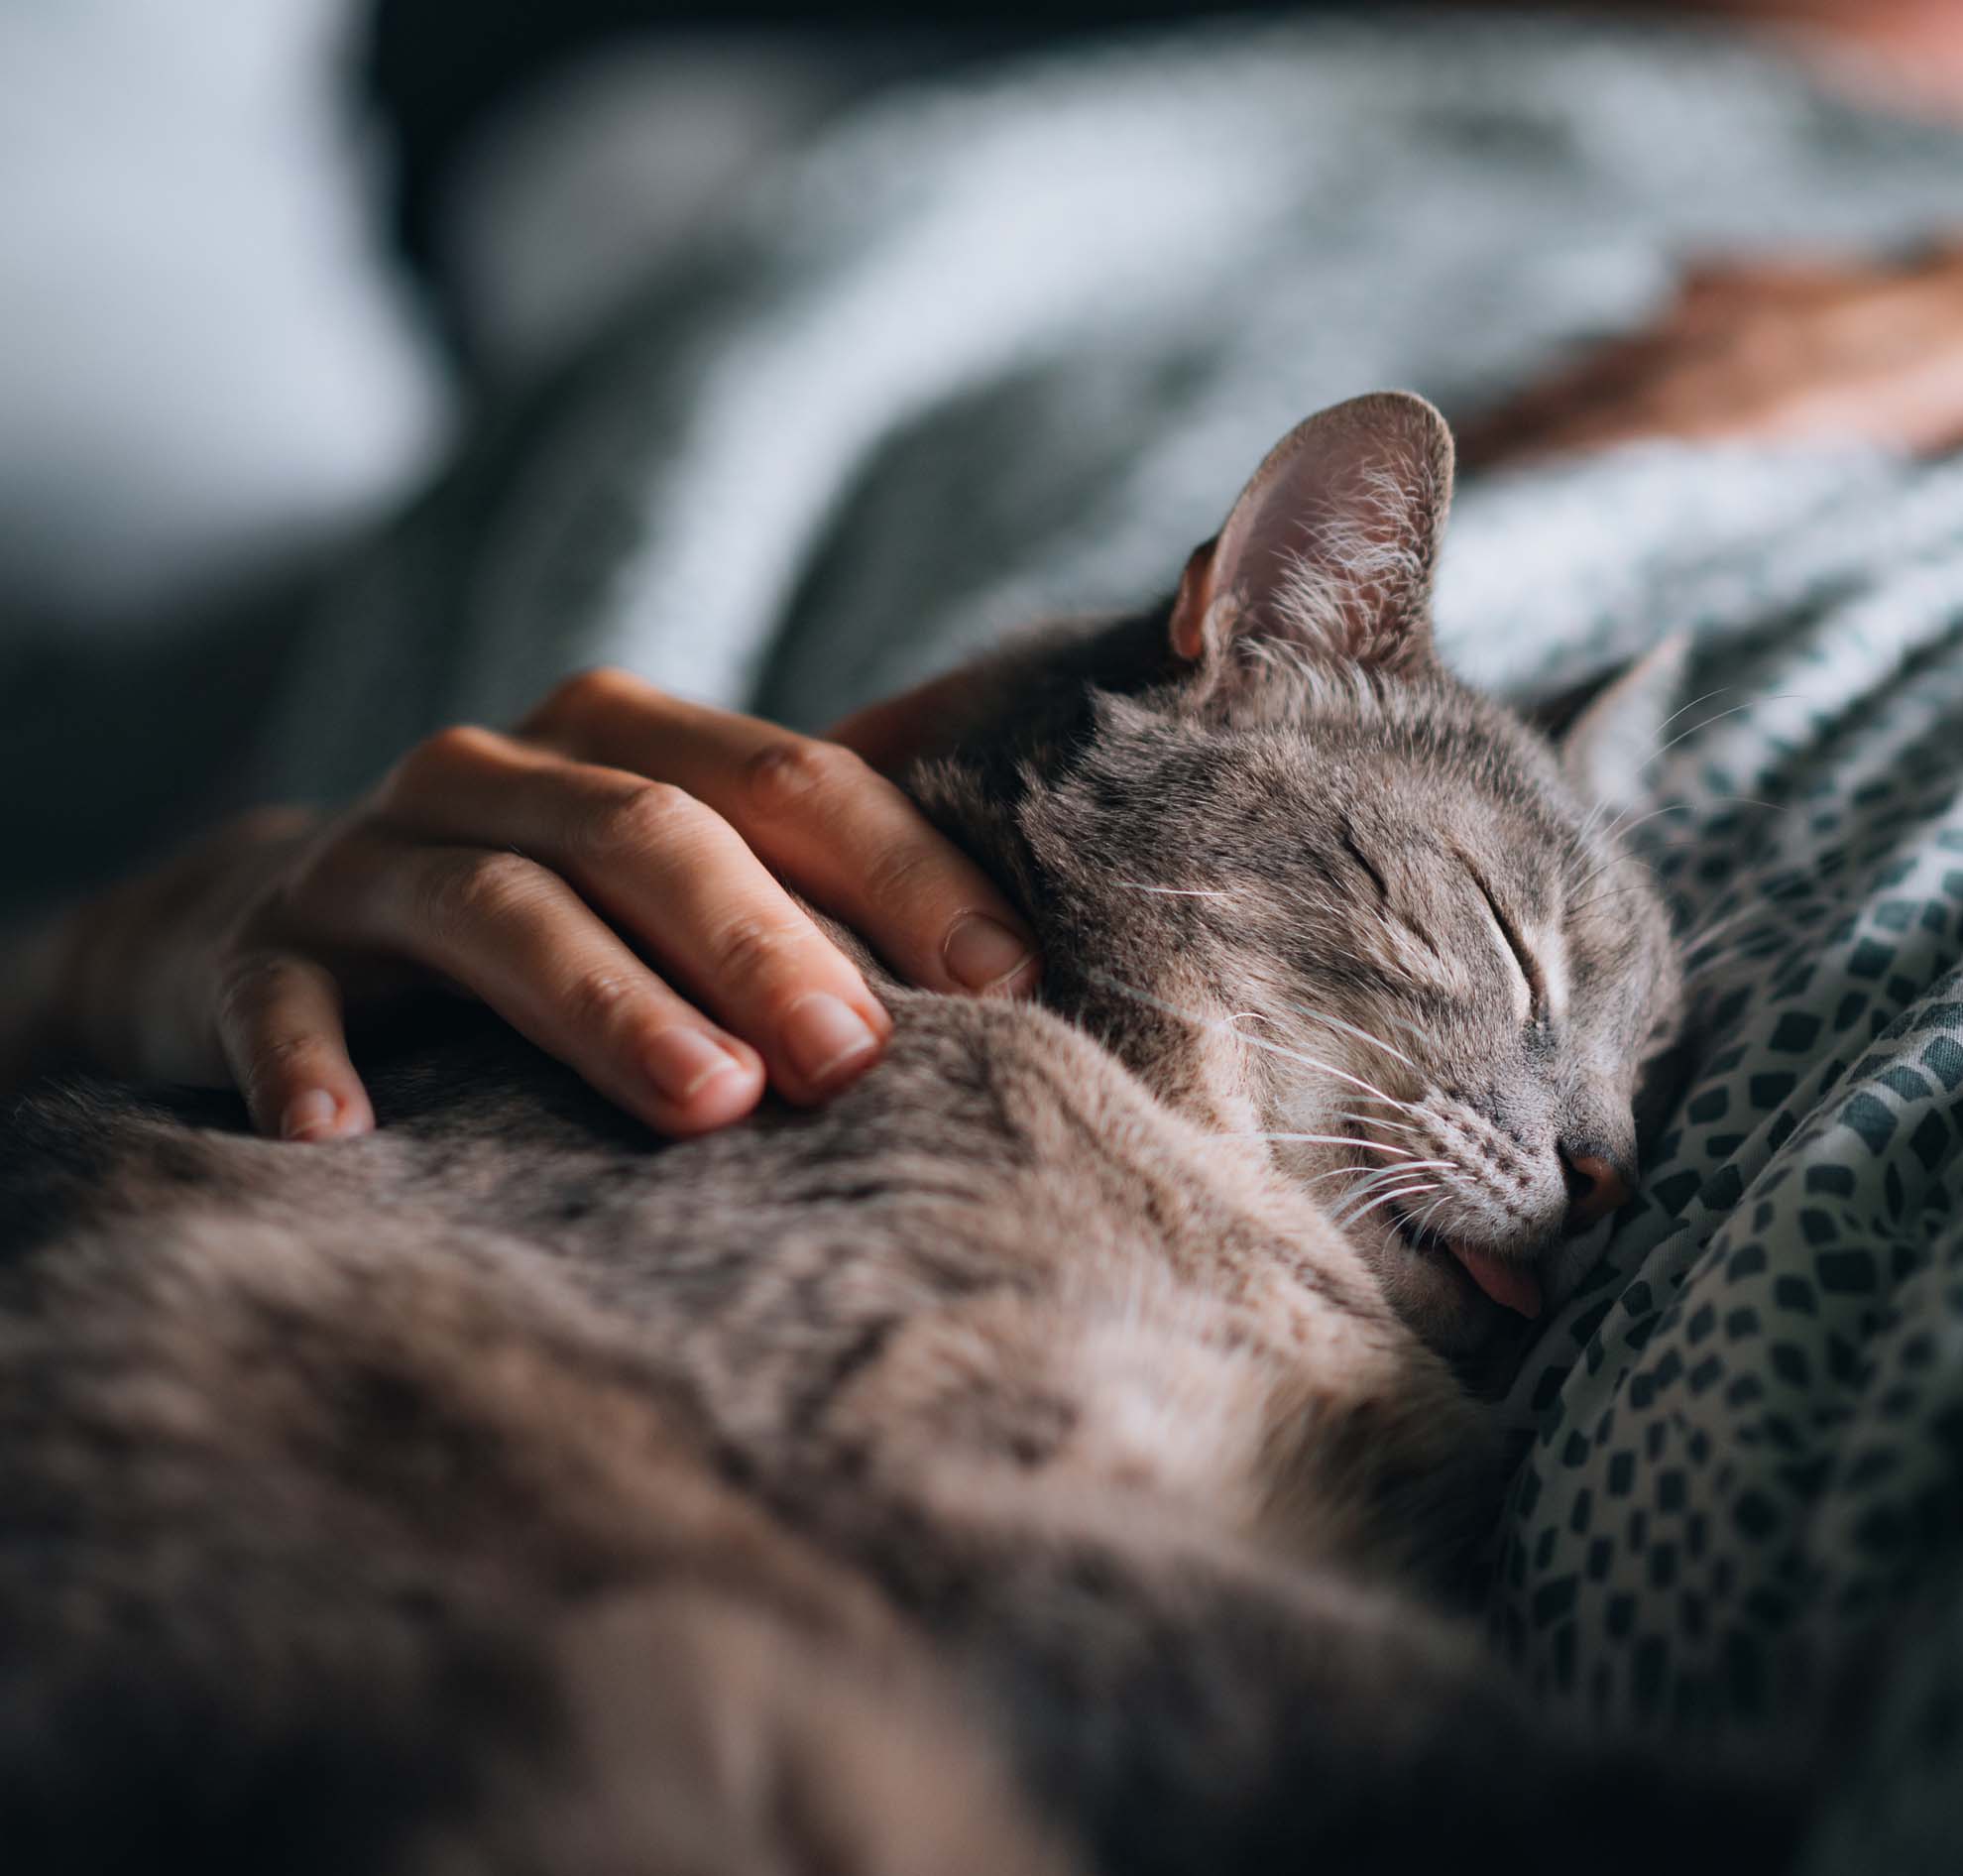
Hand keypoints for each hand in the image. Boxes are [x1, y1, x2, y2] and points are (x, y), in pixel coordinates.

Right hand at [12, 668, 1037, 1141]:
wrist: (277, 938)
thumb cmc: (556, 925)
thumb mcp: (687, 879)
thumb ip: (828, 882)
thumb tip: (1038, 954)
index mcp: (628, 736)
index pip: (794, 779)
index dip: (908, 872)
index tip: (1010, 984)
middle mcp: (497, 769)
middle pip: (651, 829)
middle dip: (769, 943)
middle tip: (859, 1061)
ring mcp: (369, 855)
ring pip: (501, 906)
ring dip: (606, 1006)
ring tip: (707, 1104)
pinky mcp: (256, 951)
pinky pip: (282, 996)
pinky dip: (309, 1060)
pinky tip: (347, 1143)